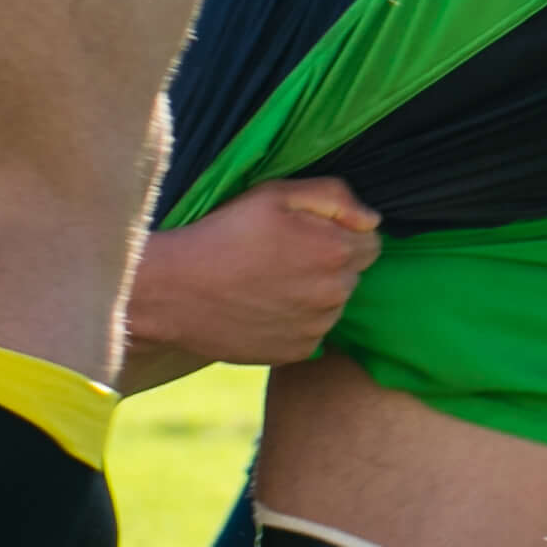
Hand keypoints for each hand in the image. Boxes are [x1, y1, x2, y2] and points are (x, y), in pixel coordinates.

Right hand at [135, 176, 379, 370]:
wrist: (174, 291)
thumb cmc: (224, 233)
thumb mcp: (275, 194)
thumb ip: (334, 197)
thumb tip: (372, 219)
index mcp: (335, 251)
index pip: (372, 242)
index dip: (343, 233)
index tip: (308, 232)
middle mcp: (335, 294)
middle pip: (353, 274)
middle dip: (330, 261)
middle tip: (283, 253)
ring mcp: (316, 327)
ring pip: (334, 303)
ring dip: (316, 291)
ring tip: (269, 280)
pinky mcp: (297, 352)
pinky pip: (313, 331)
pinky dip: (298, 319)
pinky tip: (264, 305)